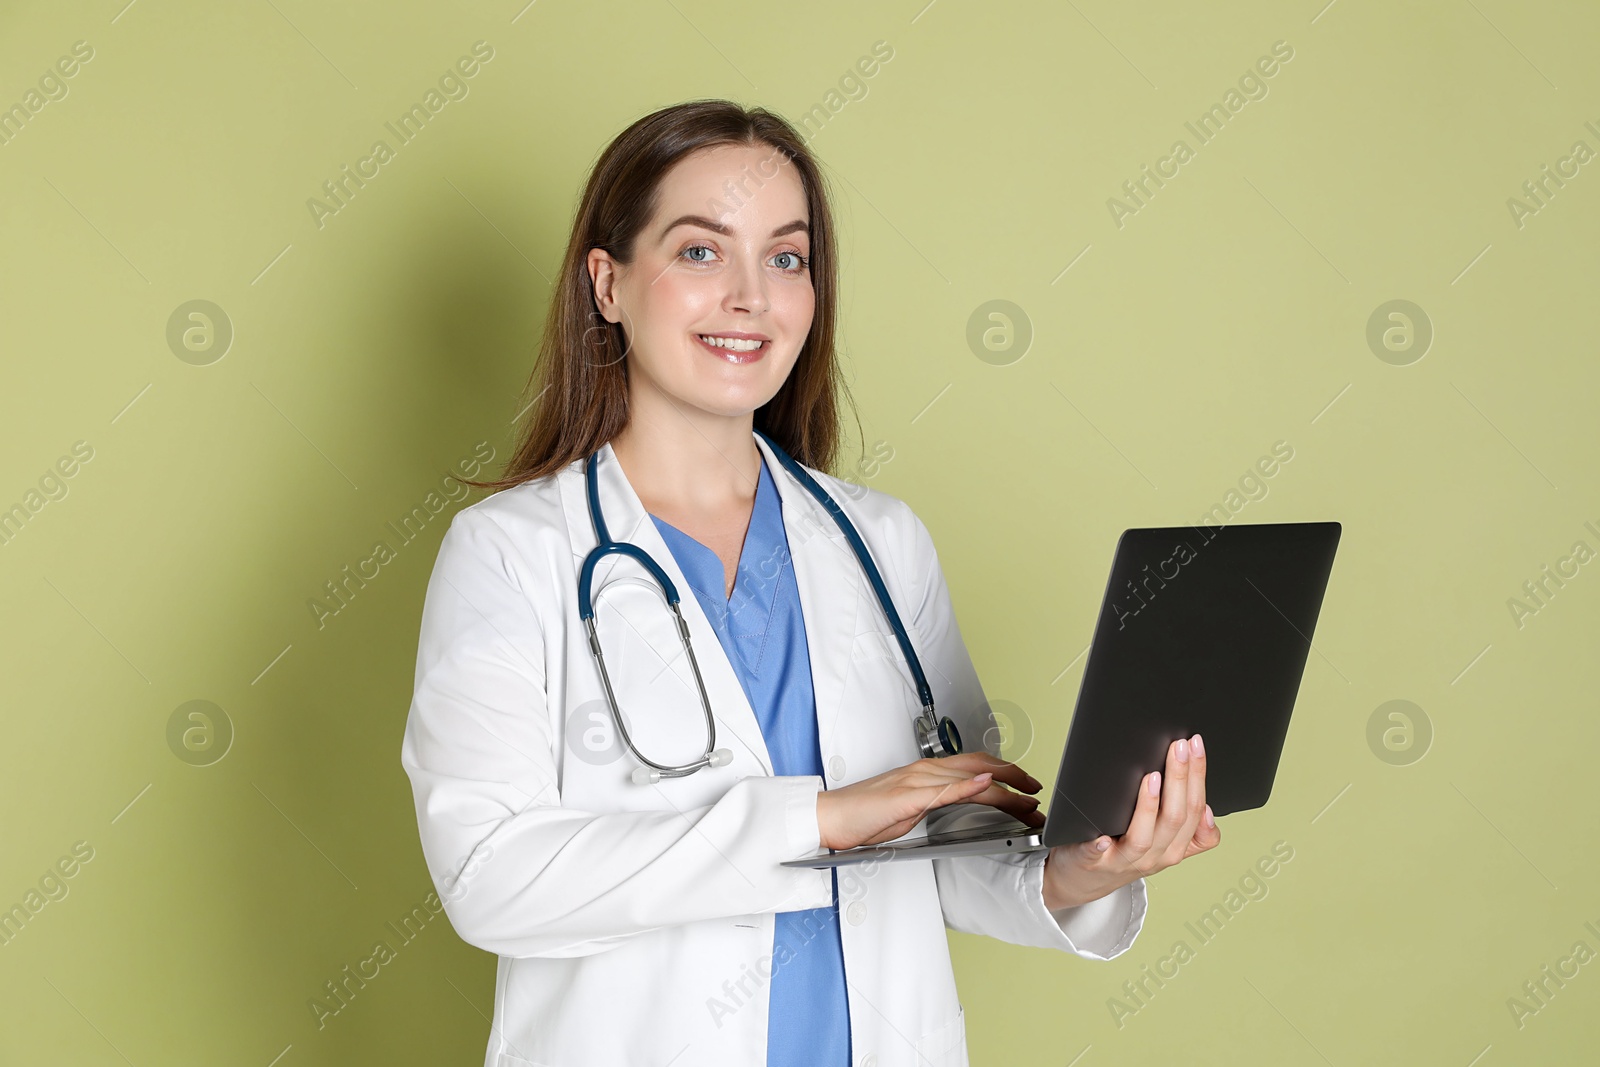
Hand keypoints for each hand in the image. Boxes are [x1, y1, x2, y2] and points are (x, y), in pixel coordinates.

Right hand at [816, 752, 1041, 850]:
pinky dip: (971, 787)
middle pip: (981, 766)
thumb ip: (935, 801)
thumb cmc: (863, 815)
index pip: (975, 765)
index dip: (1006, 772)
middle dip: (1015, 777)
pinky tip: (990, 788)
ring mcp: (918, 781)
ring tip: (1028, 801)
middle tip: (1038, 791)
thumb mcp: (909, 808)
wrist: (832, 816)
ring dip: (1005, 789)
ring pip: (971, 778)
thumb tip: (957, 803)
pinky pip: (946, 790)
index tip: (1026, 786)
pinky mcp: (909, 796)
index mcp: (926, 772)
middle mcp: (926, 770)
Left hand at [1041, 734, 1219, 910]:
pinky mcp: (1093, 863)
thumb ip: (1191, 830)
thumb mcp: (1166, 844)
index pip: (1196, 810)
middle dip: (1180, 778)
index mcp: (1175, 847)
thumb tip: (1208, 809)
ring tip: (1151, 777)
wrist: (1086, 880)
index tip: (1195, 745)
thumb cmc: (1126, 851)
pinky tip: (1102, 836)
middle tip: (1178, 746)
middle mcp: (1155, 856)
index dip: (1198, 776)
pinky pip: (1097, 855)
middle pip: (1175, 818)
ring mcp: (1124, 860)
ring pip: (1144, 837)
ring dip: (1149, 806)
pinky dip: (1100, 846)